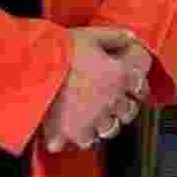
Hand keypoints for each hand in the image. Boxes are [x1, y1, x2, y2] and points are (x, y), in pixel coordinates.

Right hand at [40, 27, 136, 152]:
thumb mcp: (91, 35)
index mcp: (120, 76)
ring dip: (104, 125)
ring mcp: (94, 118)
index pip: (141, 89)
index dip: (137, 90)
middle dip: (122, 110)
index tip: (130, 90)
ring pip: (109, 129)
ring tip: (93, 119)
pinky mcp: (73, 131)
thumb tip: (131, 36)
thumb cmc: (62, 48)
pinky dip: (83, 137)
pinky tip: (75, 129)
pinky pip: (86, 141)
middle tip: (111, 105)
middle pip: (128, 113)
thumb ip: (115, 36)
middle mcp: (112, 99)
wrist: (35, 65)